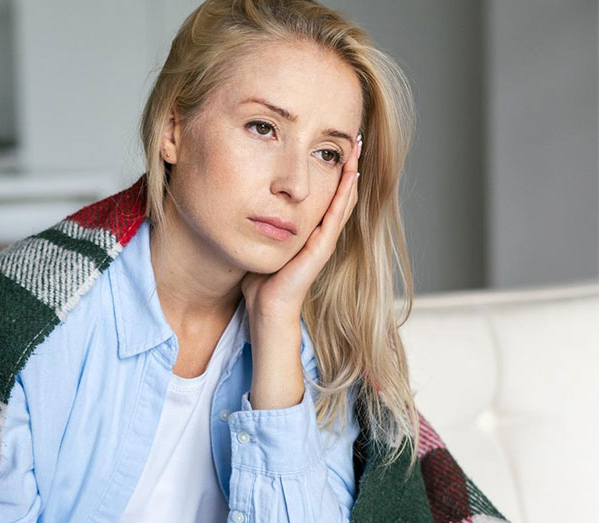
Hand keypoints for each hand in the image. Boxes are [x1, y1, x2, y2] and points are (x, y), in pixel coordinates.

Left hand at [240, 134, 362, 322]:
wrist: (267, 309)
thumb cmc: (261, 279)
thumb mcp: (261, 239)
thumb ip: (261, 220)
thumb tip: (243, 196)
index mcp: (309, 229)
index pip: (327, 192)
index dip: (332, 167)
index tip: (334, 141)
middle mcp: (321, 232)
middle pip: (341, 191)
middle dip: (347, 164)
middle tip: (353, 136)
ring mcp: (325, 240)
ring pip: (344, 199)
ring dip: (351, 173)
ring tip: (355, 147)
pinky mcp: (322, 248)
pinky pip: (336, 216)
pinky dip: (344, 194)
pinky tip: (349, 175)